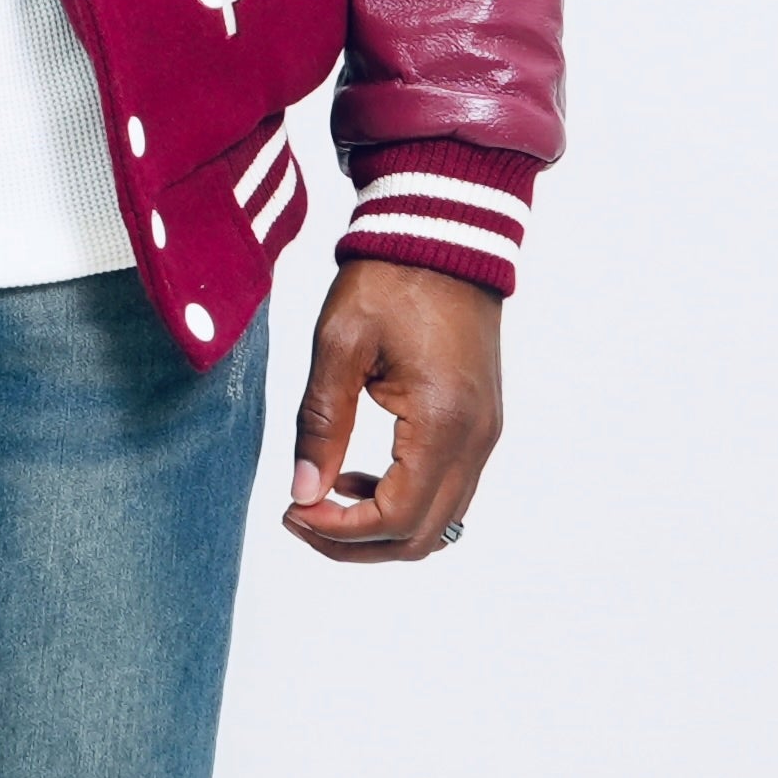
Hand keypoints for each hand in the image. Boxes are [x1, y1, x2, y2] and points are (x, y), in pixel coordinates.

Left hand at [284, 260, 503, 561]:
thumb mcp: (339, 346)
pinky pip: (447, 489)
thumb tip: (302, 493)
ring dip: (380, 527)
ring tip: (321, 499)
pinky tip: (356, 476)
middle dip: (355, 542)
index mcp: (444, 422)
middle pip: (421, 537)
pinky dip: (403, 501)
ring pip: (438, 521)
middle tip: (299, 518)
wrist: (443, 234)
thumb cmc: (390, 280)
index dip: (339, 530)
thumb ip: (320, 424)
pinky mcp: (480, 424)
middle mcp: (476, 439)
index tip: (292, 511)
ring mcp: (485, 434)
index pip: (395, 517)